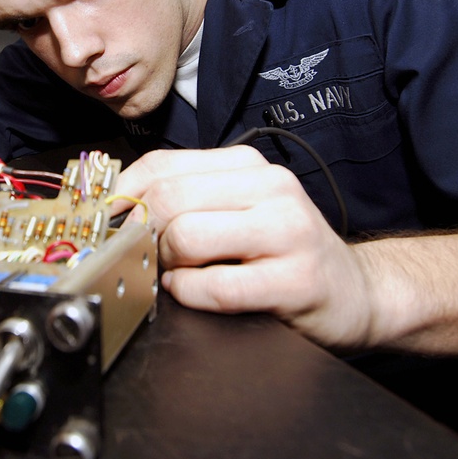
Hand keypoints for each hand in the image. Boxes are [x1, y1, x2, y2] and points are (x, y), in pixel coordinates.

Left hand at [112, 146, 375, 351]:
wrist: (355, 293)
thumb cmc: (285, 252)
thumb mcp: (240, 209)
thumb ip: (186, 199)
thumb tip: (115, 205)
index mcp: (249, 165)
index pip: (161, 164)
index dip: (120, 195)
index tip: (103, 221)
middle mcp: (271, 188)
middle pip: (168, 198)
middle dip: (144, 233)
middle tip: (148, 255)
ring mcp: (287, 232)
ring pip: (186, 236)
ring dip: (167, 265)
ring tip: (180, 274)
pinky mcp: (295, 280)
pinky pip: (213, 285)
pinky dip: (190, 294)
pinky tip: (196, 293)